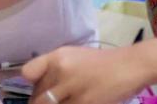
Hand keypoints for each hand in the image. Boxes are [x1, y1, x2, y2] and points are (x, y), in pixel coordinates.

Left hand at [21, 46, 147, 103]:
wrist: (129, 66)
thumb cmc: (100, 63)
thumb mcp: (72, 57)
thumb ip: (53, 69)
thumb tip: (37, 87)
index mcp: (56, 57)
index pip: (28, 73)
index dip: (29, 86)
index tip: (36, 92)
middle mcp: (61, 71)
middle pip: (38, 98)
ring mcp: (73, 88)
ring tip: (66, 102)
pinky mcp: (85, 103)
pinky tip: (76, 103)